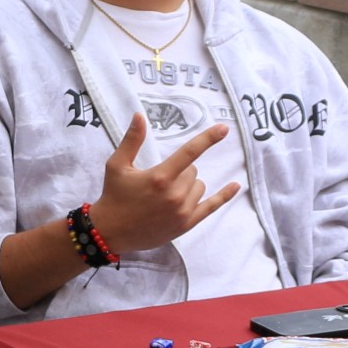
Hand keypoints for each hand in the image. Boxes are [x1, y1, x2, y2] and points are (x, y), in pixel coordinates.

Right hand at [90, 111, 239, 253]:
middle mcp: (175, 194)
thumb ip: (132, 140)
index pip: (189, 152)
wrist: (111, 231)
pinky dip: (224, 196)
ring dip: (188, 184)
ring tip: (166, 193)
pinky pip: (211, 206)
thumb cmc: (114, 195)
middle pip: (192, 171)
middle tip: (159, 179)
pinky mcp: (187, 224)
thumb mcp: (117, 165)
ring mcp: (183, 211)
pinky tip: (235, 186)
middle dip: (180, 170)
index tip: (224, 128)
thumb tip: (139, 116)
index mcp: (160, 177)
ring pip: (199, 186)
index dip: (208, 138)